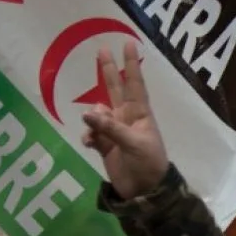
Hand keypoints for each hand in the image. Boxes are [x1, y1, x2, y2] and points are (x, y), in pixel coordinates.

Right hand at [80, 42, 168, 199]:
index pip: (134, 84)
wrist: (145, 192)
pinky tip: (89, 143)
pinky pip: (91, 133)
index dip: (131, 64)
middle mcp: (126, 118)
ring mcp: (114, 131)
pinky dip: (88, 135)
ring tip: (94, 129)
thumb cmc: (148, 164)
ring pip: (98, 113)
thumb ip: (110, 128)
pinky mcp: (104, 146)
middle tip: (101, 49)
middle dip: (108, 71)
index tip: (129, 43)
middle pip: (114, 89)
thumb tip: (87, 113)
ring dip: (94, 117)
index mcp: (140, 114)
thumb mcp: (134, 144)